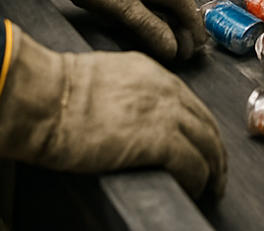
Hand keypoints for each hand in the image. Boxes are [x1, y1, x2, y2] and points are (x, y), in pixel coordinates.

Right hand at [0, 27, 226, 198]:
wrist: (46, 99)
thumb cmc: (57, 94)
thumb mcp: (104, 80)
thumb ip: (126, 93)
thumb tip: (130, 117)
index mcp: (153, 74)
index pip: (191, 103)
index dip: (201, 128)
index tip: (203, 145)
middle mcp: (167, 89)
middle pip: (206, 122)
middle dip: (215, 150)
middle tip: (216, 173)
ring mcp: (165, 113)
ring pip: (207, 143)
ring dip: (213, 169)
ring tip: (212, 188)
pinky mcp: (158, 140)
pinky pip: (192, 162)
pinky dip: (199, 178)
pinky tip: (195, 189)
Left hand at [23, 0, 205, 61]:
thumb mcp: (123, 8)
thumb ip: (150, 27)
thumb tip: (174, 49)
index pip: (187, 7)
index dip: (195, 28)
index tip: (199, 47)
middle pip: (180, 6)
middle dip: (186, 28)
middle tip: (187, 52)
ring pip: (167, 5)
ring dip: (173, 24)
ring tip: (174, 43)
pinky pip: (155, 3)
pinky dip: (160, 17)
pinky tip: (155, 27)